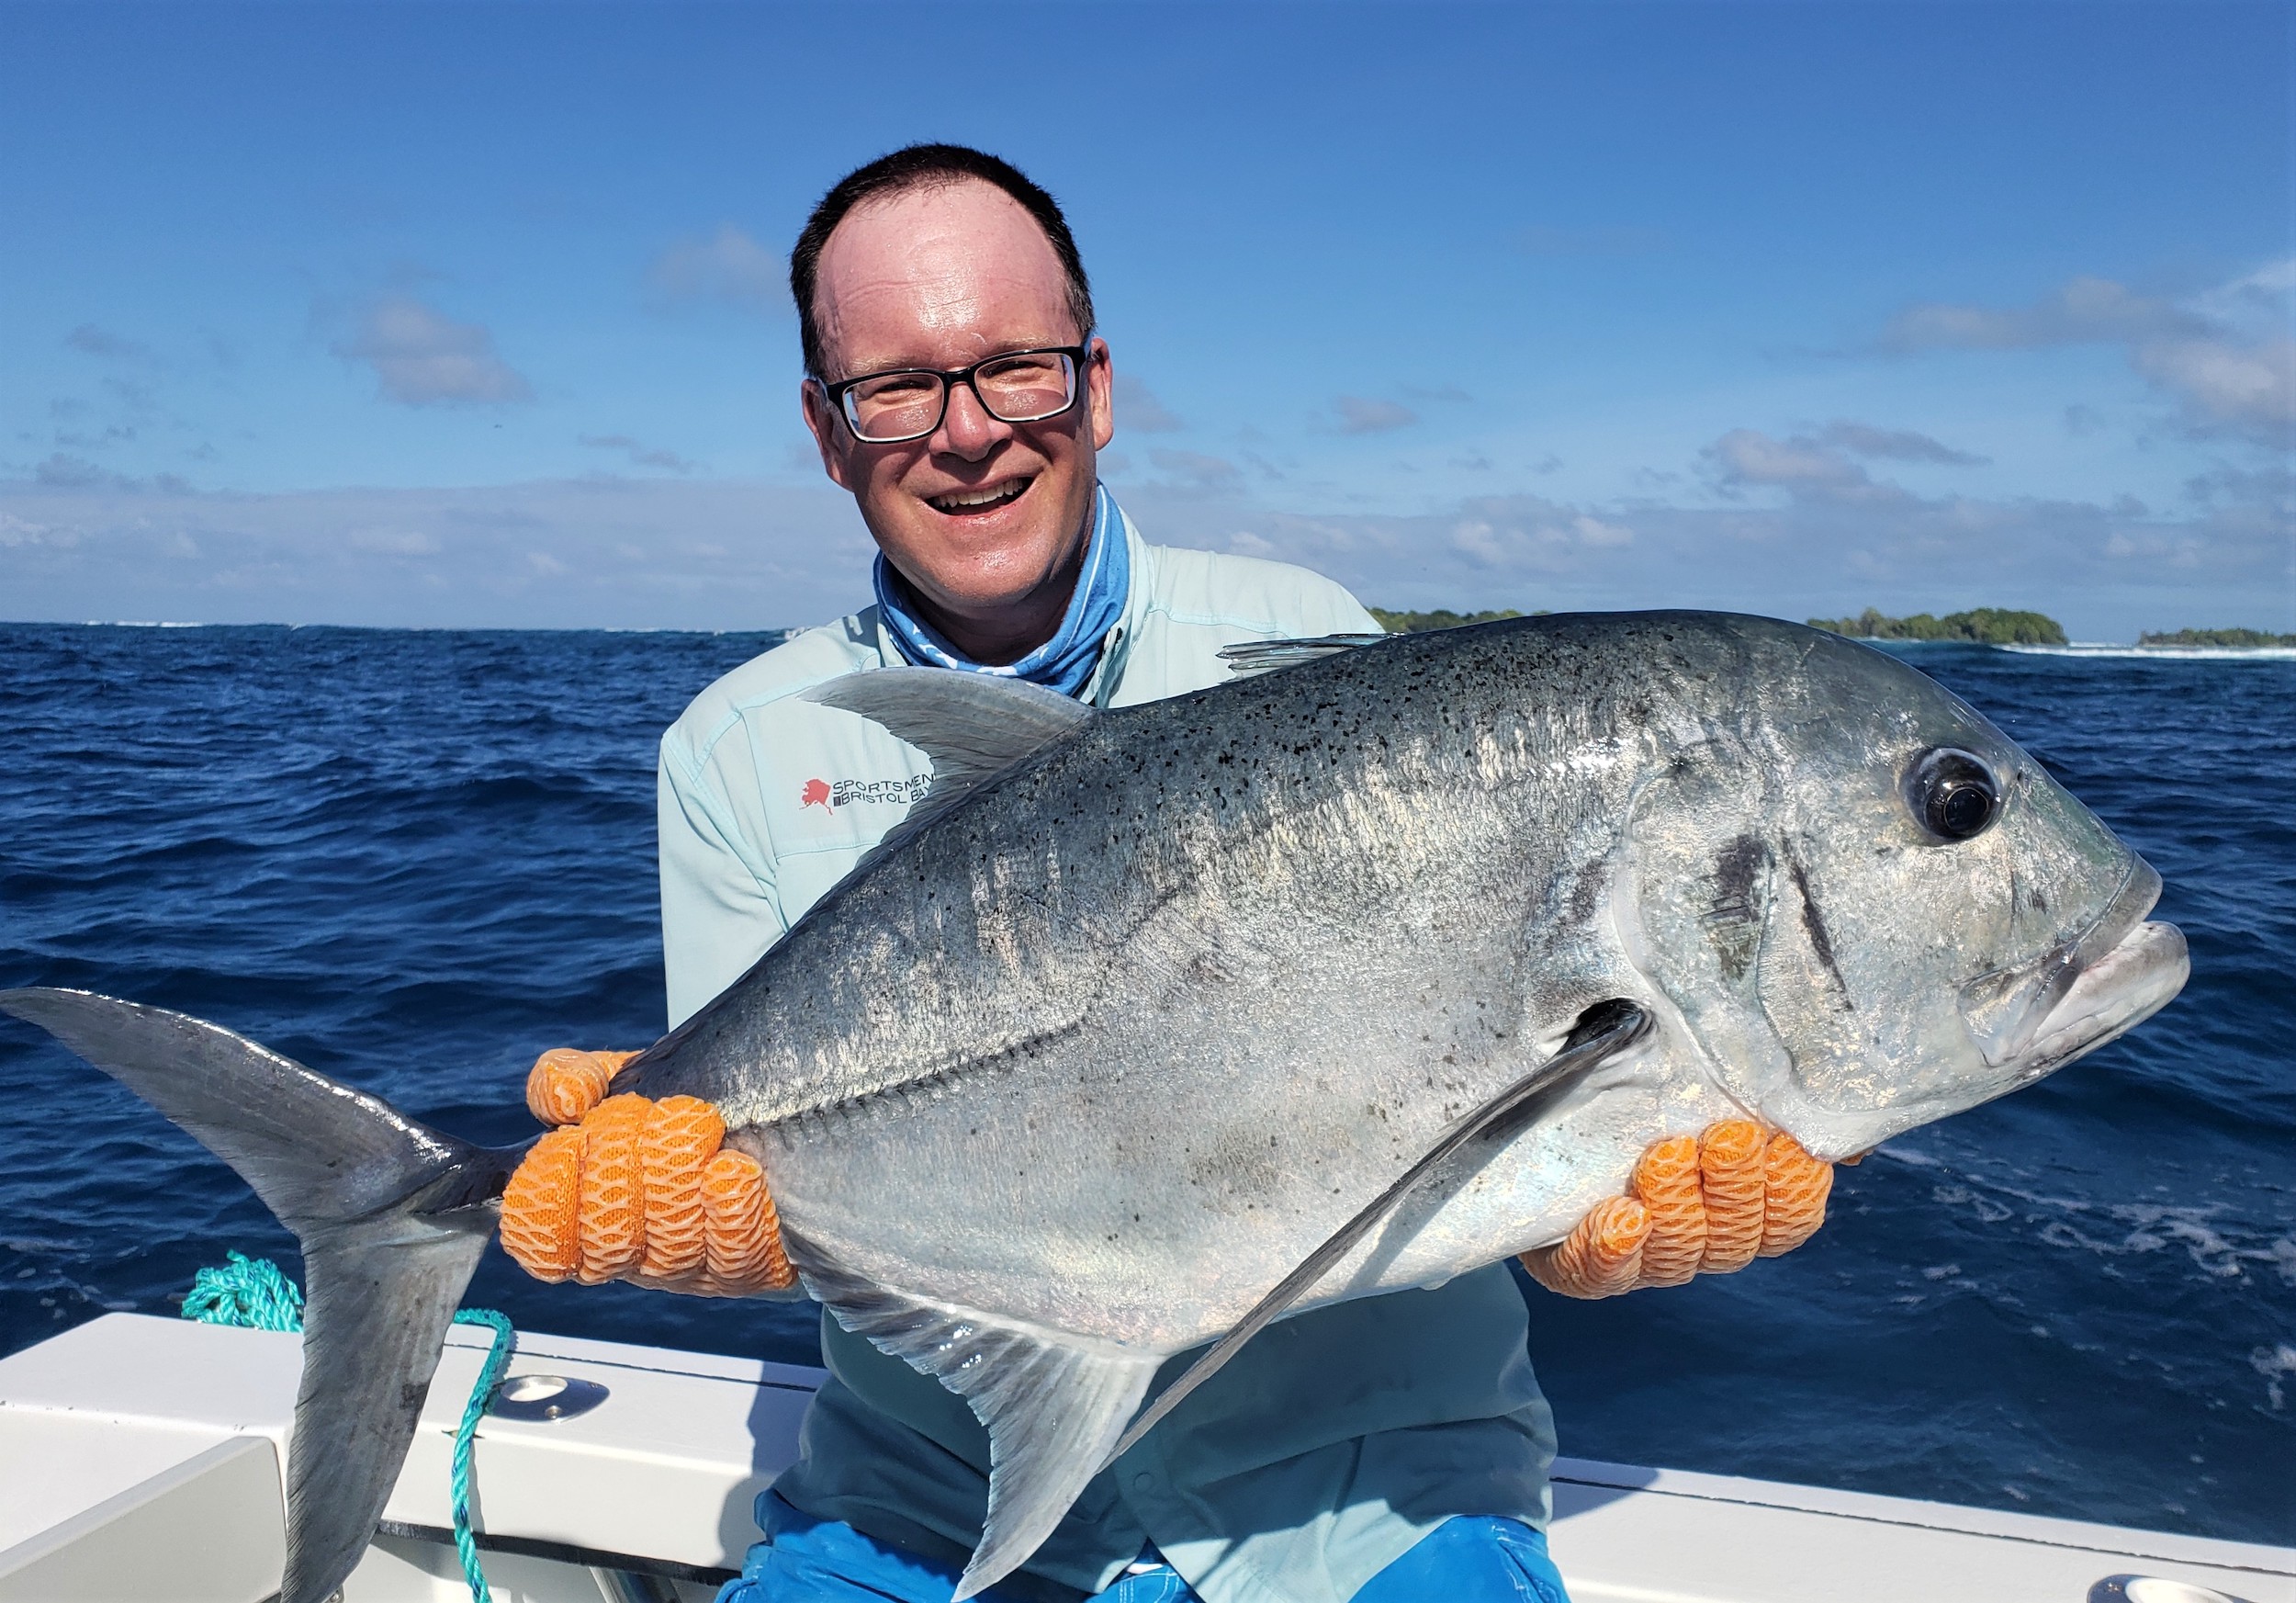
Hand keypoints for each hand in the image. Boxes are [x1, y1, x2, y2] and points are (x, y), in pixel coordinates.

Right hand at [498, 1049, 794, 1294]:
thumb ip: (580, 1078)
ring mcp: (693, 1266)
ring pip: (667, 1244)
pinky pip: (733, 1251)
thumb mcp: (629, 1081)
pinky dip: (728, 1207)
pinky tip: (731, 1170)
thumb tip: (562, 1093)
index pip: (545, 1238)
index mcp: (589, 1214)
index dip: (550, 1195)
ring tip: (696, 1126)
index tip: (569, 1140)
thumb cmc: (688, 1109)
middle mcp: (635, 1251)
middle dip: (620, 1168)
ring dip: (675, 1179)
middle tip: (649, 1117)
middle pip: (607, 1236)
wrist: (789, 1121)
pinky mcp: (751, 1267)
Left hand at [1519, 1121, 1832, 1298]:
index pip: (1788, 1217)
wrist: (1555, 1145)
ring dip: (1675, 1203)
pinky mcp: (1582, 1269)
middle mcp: (1702, 1244)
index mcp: (1745, 1213)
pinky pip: (1600, 1273)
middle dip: (1734, 1185)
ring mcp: (1644, 1261)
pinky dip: (1612, 1249)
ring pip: (1675, 1249)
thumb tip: (1849, 1138)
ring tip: (1665, 1157)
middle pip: (1734, 1233)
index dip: (1792, 1188)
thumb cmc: (1657, 1109)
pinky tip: (1621, 1217)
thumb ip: (1779, 1110)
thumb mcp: (1716, 1096)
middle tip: (1724, 1137)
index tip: (1786, 1146)